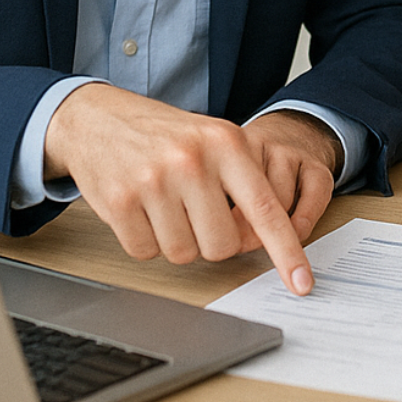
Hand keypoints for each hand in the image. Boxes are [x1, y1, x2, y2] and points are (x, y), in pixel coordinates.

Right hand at [44, 84, 338, 293]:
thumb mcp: (214, 139)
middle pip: (223, 245)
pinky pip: (146, 252)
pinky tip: (141, 210)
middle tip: (197, 214)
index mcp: (226, 142)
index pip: (266, 209)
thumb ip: (245, 182)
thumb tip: (263, 240)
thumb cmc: (167, 136)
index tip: (302, 283)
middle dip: (213, 241)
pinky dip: (146, 240)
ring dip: (178, 240)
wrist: (99, 118)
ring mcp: (154, 181)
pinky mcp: (119, 203)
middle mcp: (193, 160)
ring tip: (166, 205)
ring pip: (184, 254)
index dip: (286, 252)